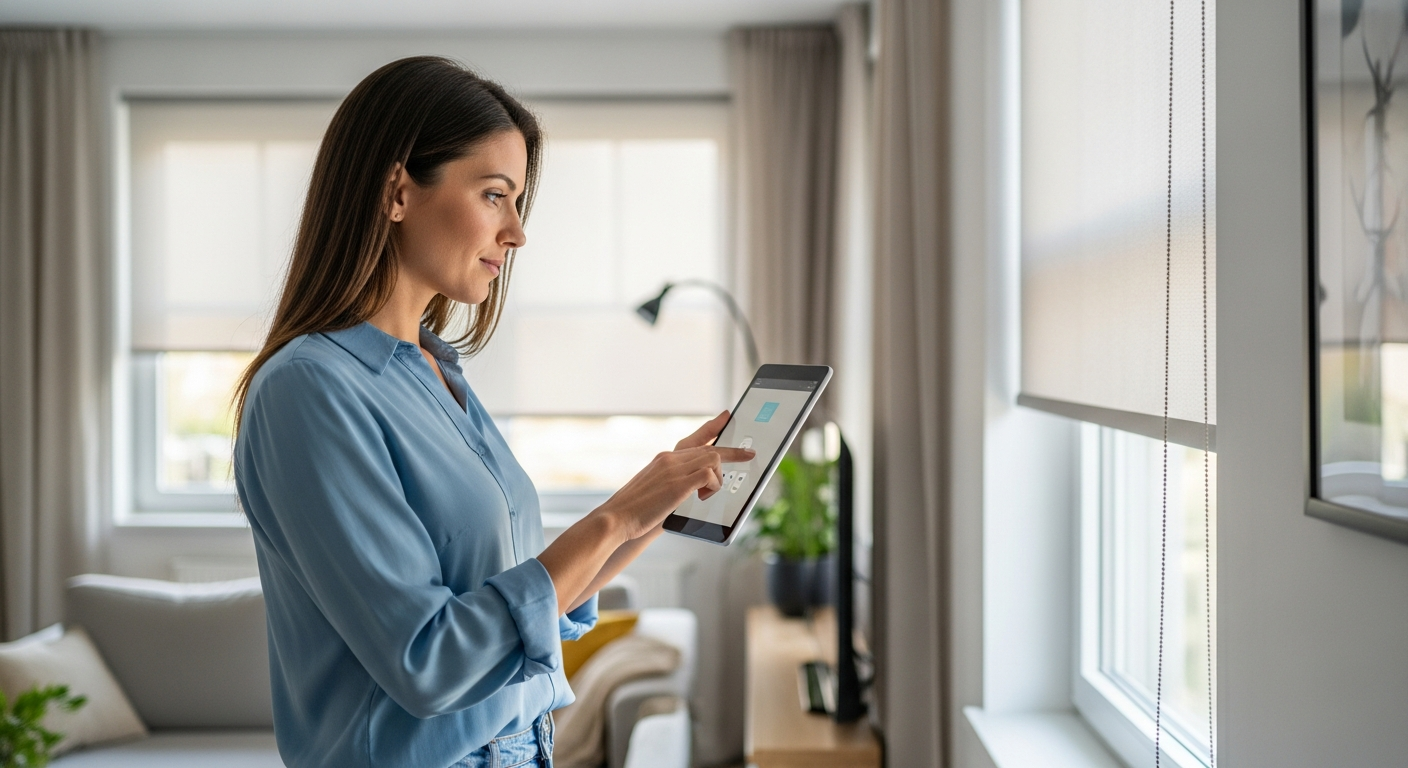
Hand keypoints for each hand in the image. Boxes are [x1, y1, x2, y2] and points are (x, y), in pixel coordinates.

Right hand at [597, 411, 752, 540]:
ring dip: (718, 479)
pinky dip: (712, 487)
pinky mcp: (678, 484)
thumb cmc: (633, 511)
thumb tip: (696, 488)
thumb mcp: (655, 491)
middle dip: (733, 452)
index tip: (726, 416)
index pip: (694, 438)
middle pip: (710, 448)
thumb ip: (673, 483)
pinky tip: (702, 498)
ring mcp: (674, 469)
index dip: (712, 427)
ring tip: (706, 496)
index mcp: (663, 459)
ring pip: (713, 459)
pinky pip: (709, 476)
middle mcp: (669, 458)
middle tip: (749, 454)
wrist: (615, 519)